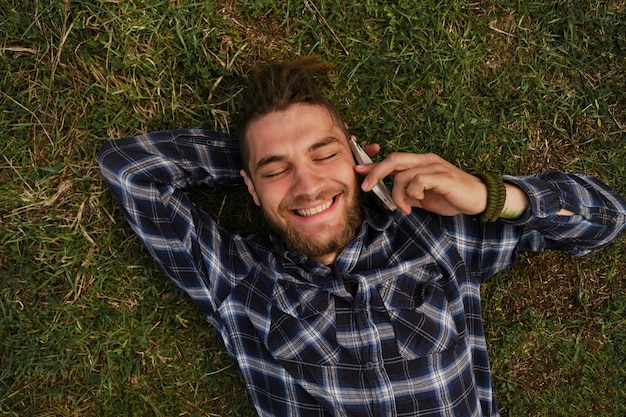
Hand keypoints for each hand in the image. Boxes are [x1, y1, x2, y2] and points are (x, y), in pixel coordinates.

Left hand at [355, 152, 488, 215]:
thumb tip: (393, 198)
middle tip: (367, 187)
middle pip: (394, 159)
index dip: (374, 164)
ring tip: (403, 208)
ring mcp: (434, 166)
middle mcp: (426, 160)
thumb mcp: (425, 197)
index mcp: (420, 163)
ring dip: (397, 193)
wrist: (480, 198)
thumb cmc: (452, 196)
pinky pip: (418, 180)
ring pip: (403, 174)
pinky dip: (412, 192)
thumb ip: (409, 194)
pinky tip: (418, 202)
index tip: (358, 170)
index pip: (393, 159)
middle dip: (376, 172)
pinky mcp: (442, 176)